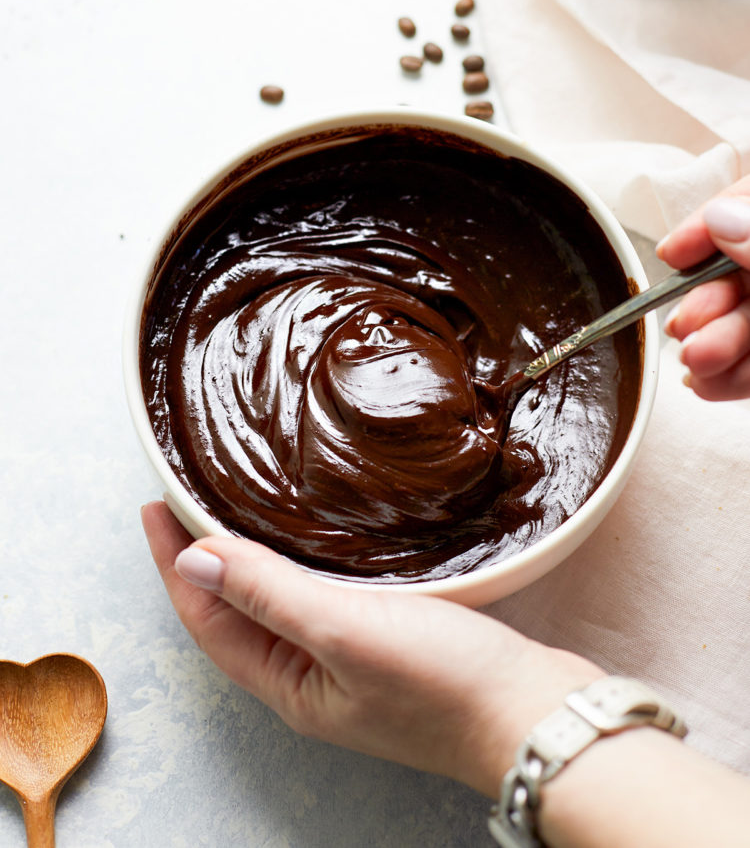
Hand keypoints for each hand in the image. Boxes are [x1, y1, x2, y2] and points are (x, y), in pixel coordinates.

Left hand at [142, 501, 599, 797]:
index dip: (174, 563)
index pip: (207, 618)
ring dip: (253, 559)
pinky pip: (324, 598)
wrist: (536, 715)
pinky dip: (303, 565)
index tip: (155, 507)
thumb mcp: (345, 630)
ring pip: (280, 603)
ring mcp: (351, 662)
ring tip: (237, 511)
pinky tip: (318, 540)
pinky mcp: (390, 643)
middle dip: (205, 559)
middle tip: (186, 501)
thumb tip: (194, 559)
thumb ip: (268, 594)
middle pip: (237, 612)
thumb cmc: (444, 685)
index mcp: (289, 683)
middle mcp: (312, 677)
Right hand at [657, 177, 749, 400]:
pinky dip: (730, 378)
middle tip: (683, 327)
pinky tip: (708, 385)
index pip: (743, 207)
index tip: (673, 252)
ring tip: (696, 362)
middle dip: (703, 304)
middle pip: (736, 275)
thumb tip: (720, 219)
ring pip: (741, 325)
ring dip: (711, 347)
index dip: (705, 228)